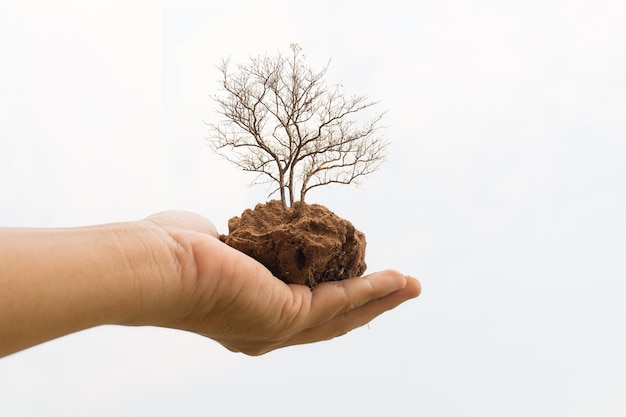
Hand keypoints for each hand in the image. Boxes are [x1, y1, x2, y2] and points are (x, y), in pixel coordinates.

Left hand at [143, 211, 420, 354]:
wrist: (153, 265)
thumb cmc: (172, 251)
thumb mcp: (220, 247)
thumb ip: (243, 245)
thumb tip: (245, 235)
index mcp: (250, 314)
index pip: (303, 310)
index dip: (335, 298)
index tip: (356, 278)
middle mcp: (266, 331)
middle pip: (331, 321)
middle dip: (369, 306)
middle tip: (399, 289)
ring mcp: (277, 328)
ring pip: (344, 315)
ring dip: (381, 299)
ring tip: (411, 286)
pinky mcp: (287, 315)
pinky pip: (341, 300)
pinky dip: (373, 290)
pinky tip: (398, 279)